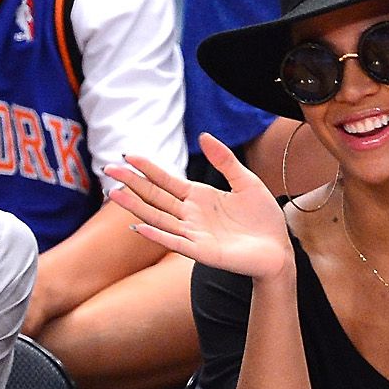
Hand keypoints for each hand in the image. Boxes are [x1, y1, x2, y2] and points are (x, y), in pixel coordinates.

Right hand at [105, 134, 292, 282]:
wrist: (279, 250)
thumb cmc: (264, 219)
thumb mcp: (246, 182)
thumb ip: (225, 161)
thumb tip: (203, 136)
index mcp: (200, 197)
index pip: (167, 180)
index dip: (149, 168)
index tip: (128, 155)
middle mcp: (192, 215)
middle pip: (156, 197)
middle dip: (133, 183)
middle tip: (109, 169)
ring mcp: (194, 234)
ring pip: (159, 218)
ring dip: (136, 207)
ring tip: (115, 193)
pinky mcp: (202, 252)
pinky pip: (175, 243)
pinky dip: (158, 235)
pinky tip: (140, 226)